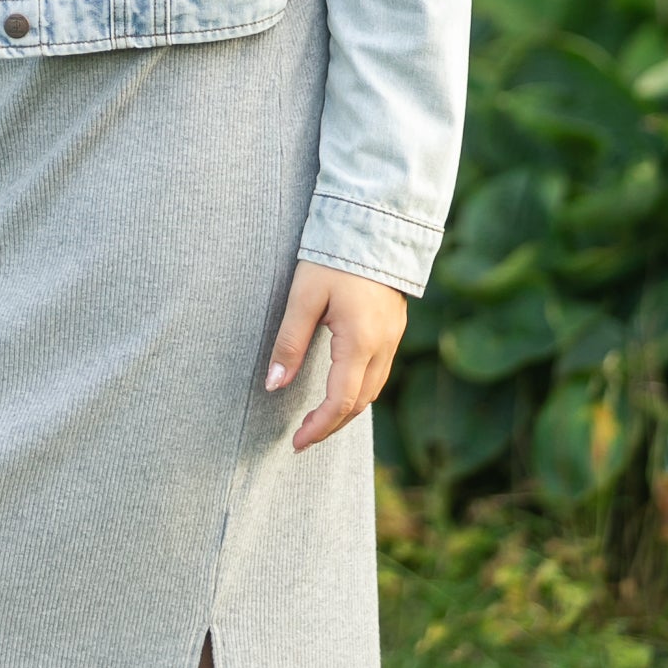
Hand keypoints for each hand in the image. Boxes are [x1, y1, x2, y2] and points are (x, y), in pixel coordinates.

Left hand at [264, 258, 406, 451]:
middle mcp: (383, 346)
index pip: (340, 402)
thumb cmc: (333, 258)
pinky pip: (379, 372)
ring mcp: (393, 337)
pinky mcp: (394, 328)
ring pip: (373, 390)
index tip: (297, 443)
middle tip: (303, 436)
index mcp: (360, 342)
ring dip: (347, 410)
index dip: (318, 427)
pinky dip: (359, 390)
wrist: (373, 224)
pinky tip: (339, 389)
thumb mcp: (303, 297)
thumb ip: (290, 342)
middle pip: (360, 403)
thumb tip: (273, 384)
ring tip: (318, 419)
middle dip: (332, 425)